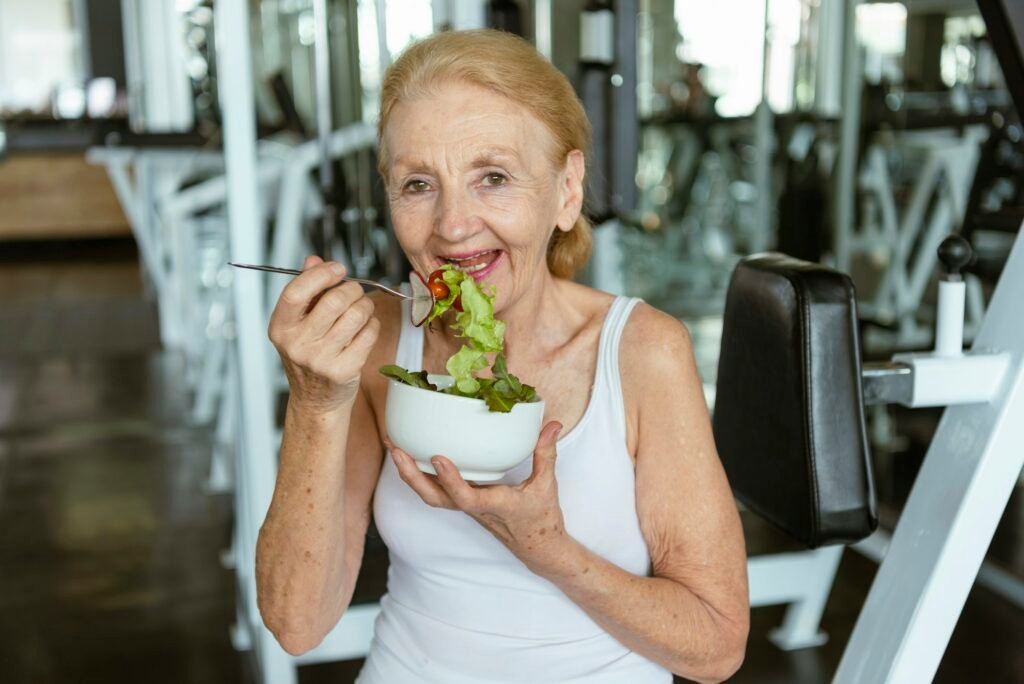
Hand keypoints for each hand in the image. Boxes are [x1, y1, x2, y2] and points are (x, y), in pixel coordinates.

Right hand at [268, 255, 379, 413]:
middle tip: (355, 291)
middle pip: (334, 301)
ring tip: (362, 309)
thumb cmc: (309, 356)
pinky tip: (365, 328)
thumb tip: (314, 260)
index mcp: (281, 328)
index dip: (321, 274)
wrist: (316, 401)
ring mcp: (320, 360)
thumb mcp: (298, 324)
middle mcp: (297, 344)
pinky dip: (372, 325)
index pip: (296, 292)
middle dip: (352, 289)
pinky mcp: (344, 370)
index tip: (338, 269)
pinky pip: (369, 333)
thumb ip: (306, 290)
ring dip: (365, 306)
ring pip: (356, 315)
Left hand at [391, 422, 572, 575]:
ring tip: (394, 447)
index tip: (439, 457)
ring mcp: (466, 507)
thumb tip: (552, 424)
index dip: (451, 480)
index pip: (467, 499)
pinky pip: (436, 491)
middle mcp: (475, 508)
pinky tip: (411, 455)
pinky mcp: (463, 503)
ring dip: (410, 474)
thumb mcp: (547, 485)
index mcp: (496, 505)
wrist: (536, 547)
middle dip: (412, 476)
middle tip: (396, 449)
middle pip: (435, 499)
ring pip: (431, 496)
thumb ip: (546, 453)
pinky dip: (420, 475)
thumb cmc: (541, 519)